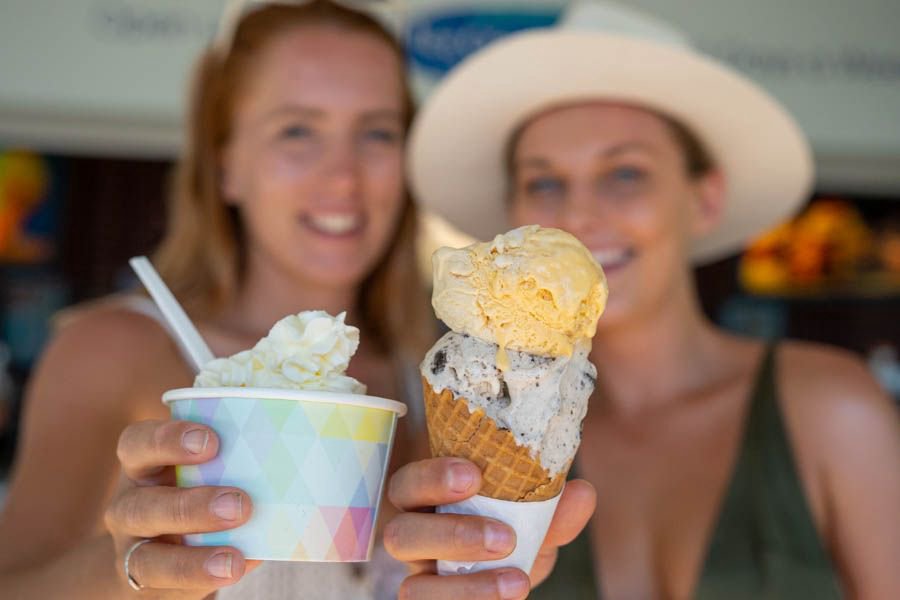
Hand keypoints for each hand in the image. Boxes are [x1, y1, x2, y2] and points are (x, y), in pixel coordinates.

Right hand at [104, 420, 258, 596]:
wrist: (165, 547)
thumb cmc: (199, 488)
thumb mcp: (205, 467)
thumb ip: (233, 461)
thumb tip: (290, 465)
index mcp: (142, 465)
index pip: (137, 444)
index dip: (168, 440)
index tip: (211, 441)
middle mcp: (130, 505)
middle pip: (138, 506)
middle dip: (190, 506)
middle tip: (239, 504)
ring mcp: (133, 549)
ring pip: (146, 558)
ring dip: (192, 560)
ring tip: (233, 560)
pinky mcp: (146, 583)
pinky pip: (167, 589)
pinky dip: (201, 580)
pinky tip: (237, 569)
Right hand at [384, 457, 595, 599]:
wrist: (510, 570)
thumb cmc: (511, 526)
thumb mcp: (534, 515)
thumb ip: (554, 508)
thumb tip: (581, 493)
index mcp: (424, 500)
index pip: (406, 484)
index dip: (431, 479)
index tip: (474, 475)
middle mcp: (412, 538)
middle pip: (399, 536)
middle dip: (451, 536)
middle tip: (505, 537)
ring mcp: (420, 580)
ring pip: (414, 589)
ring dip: (467, 588)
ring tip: (518, 581)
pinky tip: (513, 594)